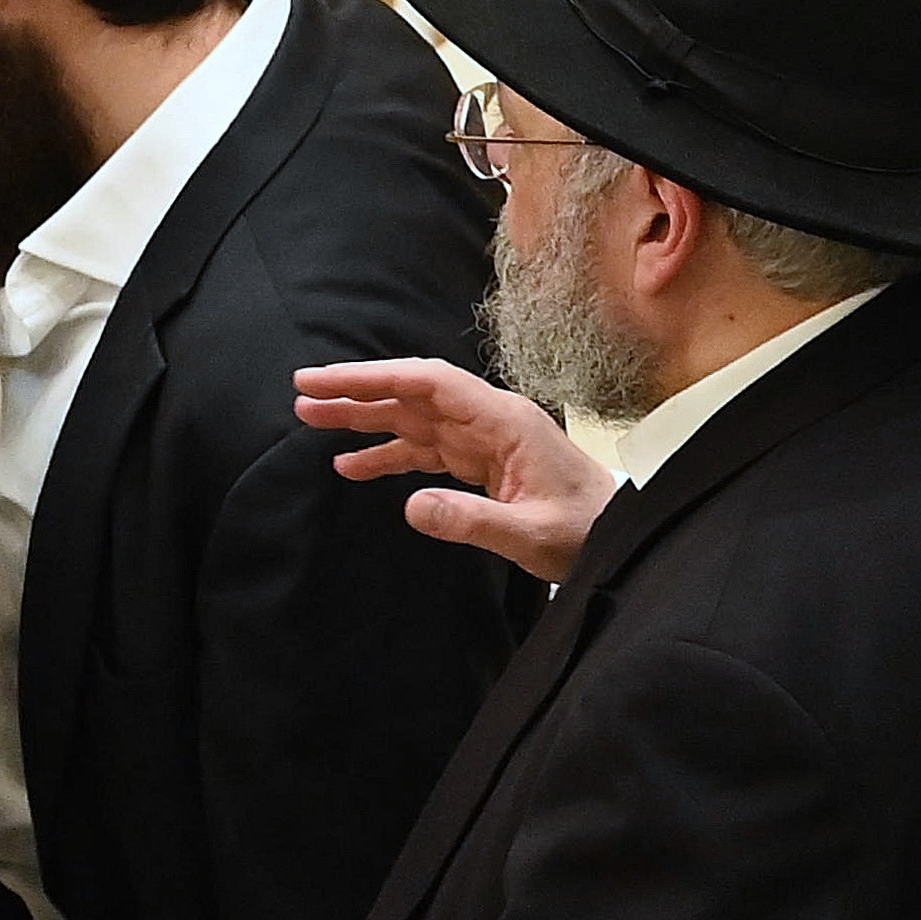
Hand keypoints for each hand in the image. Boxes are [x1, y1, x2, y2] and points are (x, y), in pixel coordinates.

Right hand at [297, 356, 617, 582]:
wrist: (618, 541)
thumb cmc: (586, 532)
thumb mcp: (532, 534)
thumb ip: (473, 522)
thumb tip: (411, 508)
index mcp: (504, 421)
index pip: (429, 384)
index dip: (375, 378)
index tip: (326, 381)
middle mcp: (489, 421)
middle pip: (413, 394)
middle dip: (358, 391)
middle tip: (302, 393)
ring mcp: (483, 441)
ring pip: (413, 420)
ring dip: (365, 419)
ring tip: (311, 422)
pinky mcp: (480, 465)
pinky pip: (425, 451)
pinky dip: (388, 456)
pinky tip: (351, 467)